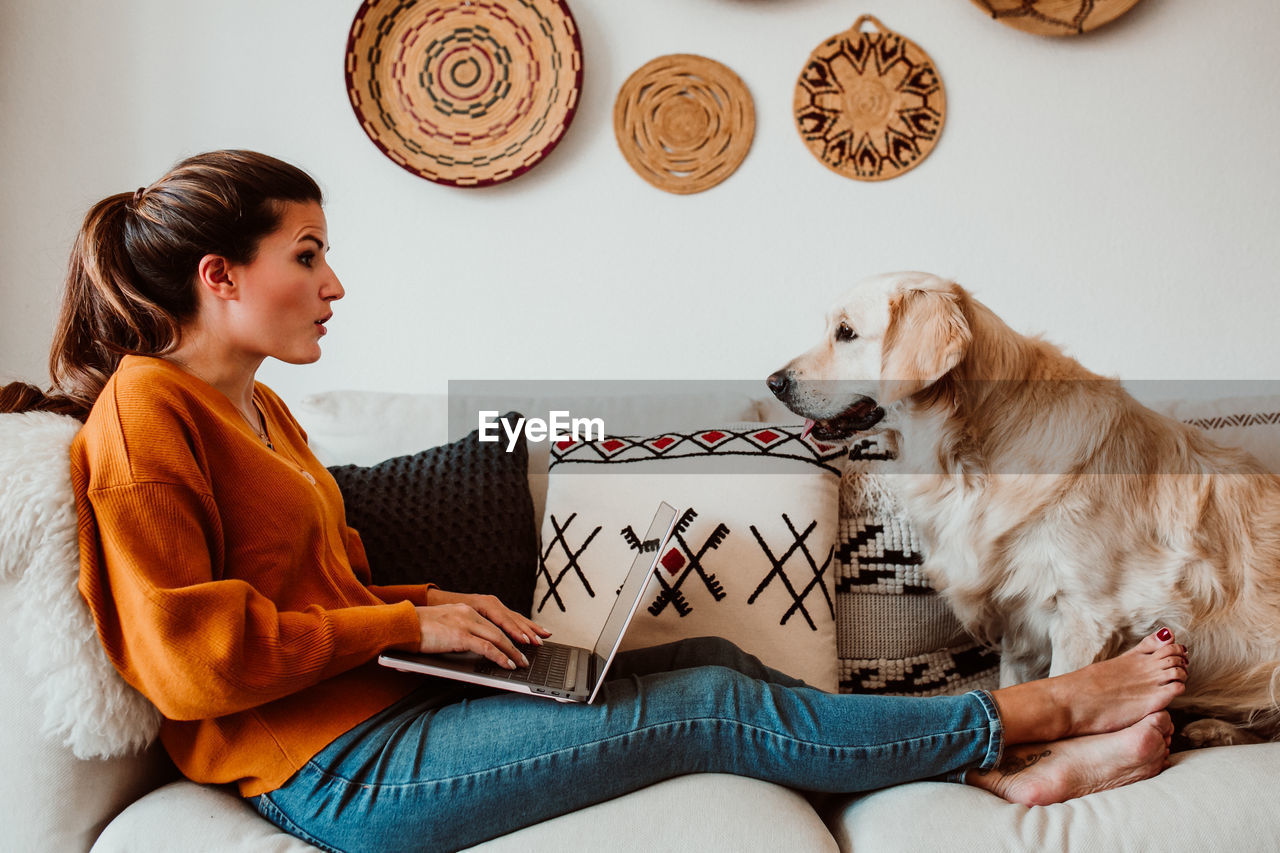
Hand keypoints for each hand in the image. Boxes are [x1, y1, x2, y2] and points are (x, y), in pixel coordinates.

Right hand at [413, 590, 551, 670]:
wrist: (402, 625)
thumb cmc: (418, 630)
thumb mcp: (444, 627)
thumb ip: (459, 634)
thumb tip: (472, 648)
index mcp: (466, 609)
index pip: (495, 620)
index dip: (513, 629)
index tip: (526, 636)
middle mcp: (468, 613)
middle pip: (501, 628)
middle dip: (519, 639)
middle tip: (531, 649)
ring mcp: (465, 623)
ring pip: (497, 638)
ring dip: (512, 652)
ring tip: (521, 663)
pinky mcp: (460, 635)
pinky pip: (486, 647)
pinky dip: (499, 657)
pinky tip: (507, 665)